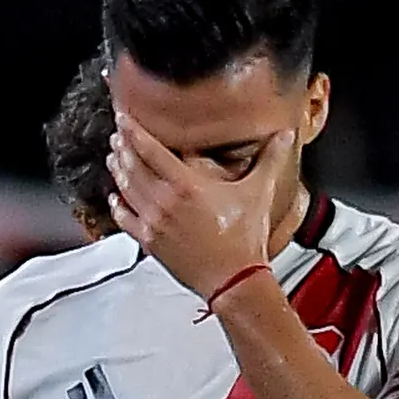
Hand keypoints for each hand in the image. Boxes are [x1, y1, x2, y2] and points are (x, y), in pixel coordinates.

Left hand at [106, 111, 292, 300]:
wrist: (233, 280)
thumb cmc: (244, 239)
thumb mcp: (258, 193)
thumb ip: (270, 159)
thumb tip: (286, 135)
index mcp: (187, 185)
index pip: (151, 150)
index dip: (134, 131)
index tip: (124, 118)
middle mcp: (164, 202)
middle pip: (133, 167)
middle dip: (123, 148)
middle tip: (118, 134)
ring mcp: (154, 223)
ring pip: (126, 190)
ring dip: (118, 171)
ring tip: (113, 157)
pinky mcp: (150, 243)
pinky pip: (125, 220)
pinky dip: (117, 207)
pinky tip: (114, 198)